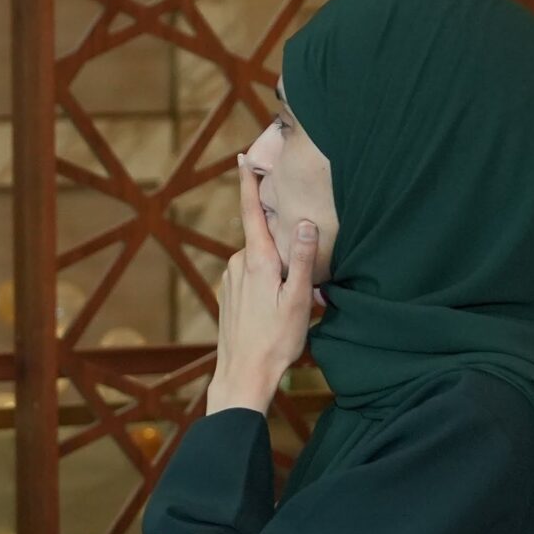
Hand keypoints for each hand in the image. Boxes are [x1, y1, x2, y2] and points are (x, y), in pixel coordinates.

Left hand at [207, 158, 320, 415]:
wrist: (243, 374)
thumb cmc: (276, 340)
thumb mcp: (298, 299)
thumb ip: (302, 259)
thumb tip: (304, 222)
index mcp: (256, 260)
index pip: (252, 213)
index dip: (248, 184)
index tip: (243, 158)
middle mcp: (238, 264)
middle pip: (265, 239)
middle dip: (285, 246)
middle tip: (303, 279)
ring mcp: (230, 279)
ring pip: (261, 260)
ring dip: (280, 271)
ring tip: (294, 302)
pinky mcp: (229, 294)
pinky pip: (254, 276)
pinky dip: (270, 283)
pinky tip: (278, 309)